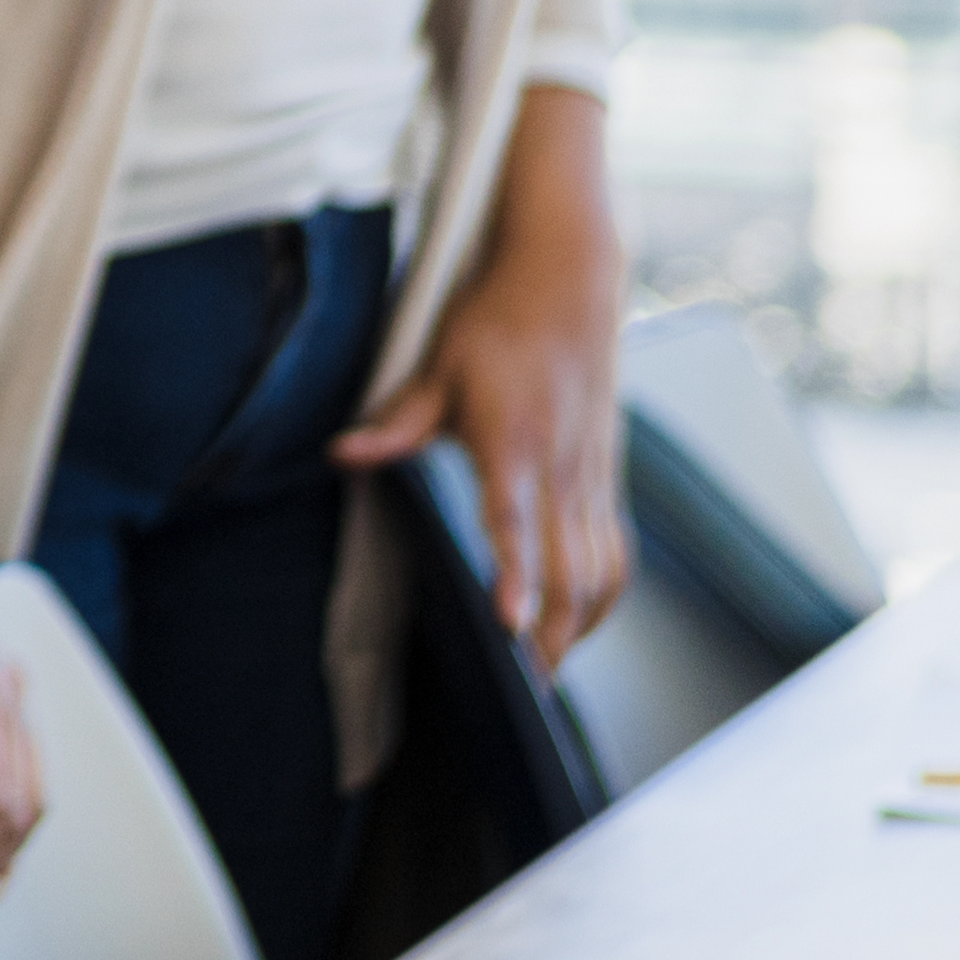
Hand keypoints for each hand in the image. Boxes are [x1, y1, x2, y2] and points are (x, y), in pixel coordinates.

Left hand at [336, 90, 630, 663]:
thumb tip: (342, 454)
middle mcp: (565, 464)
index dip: (516, 577)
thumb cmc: (498, 318)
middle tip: (528, 684)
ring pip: (605, 567)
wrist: (569, 275)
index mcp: (516, 440)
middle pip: (573, 568)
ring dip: (584, 622)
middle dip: (555, 631)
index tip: (510, 624)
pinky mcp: (607, 472)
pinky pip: (617, 546)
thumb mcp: (437, 364)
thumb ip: (396, 421)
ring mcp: (594, 472)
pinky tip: (581, 616)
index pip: (516, 522)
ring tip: (552, 664)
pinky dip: (604, 591)